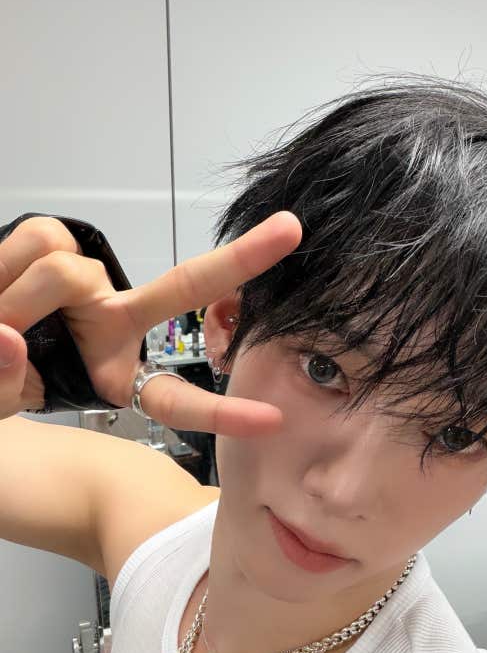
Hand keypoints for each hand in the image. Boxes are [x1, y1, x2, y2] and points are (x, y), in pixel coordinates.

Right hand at [0, 212, 301, 432]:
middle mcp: (116, 322)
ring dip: (15, 297)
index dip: (220, 414)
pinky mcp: (60, 240)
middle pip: (183, 287)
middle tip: (292, 230)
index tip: (273, 421)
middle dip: (238, 260)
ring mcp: (92, 281)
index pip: (172, 397)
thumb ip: (1, 384)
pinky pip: (41, 244)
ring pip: (68, 272)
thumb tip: (7, 336)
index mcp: (114, 374)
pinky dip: (5, 265)